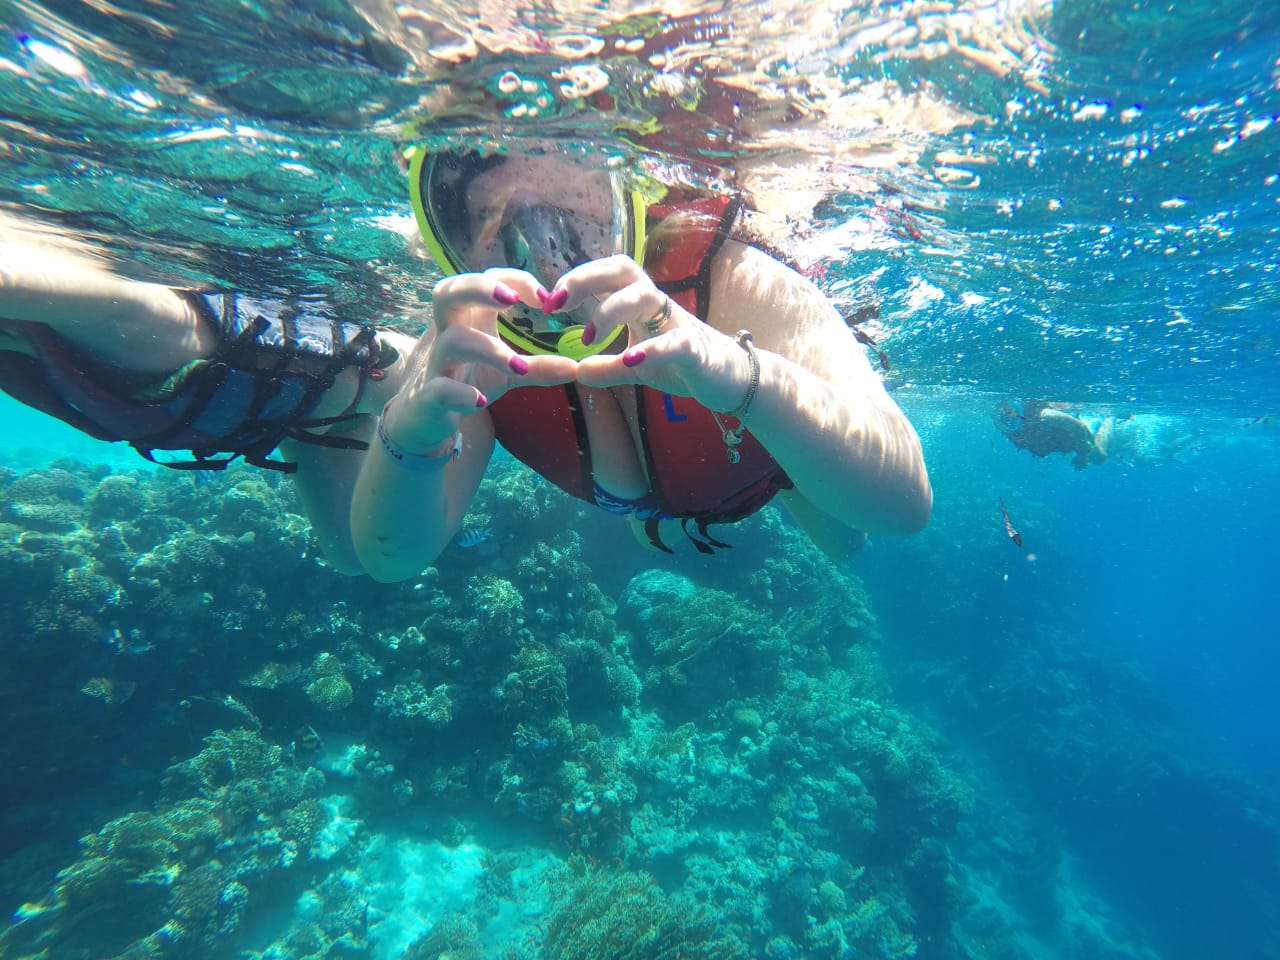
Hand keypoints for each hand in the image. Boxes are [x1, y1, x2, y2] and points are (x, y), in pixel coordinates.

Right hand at [387, 268, 576, 450]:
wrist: (425, 416)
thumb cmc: (467, 379)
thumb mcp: (506, 373)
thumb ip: (538, 366)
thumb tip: (577, 366)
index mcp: (468, 318)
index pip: (485, 280)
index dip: (514, 280)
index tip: (546, 298)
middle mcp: (448, 332)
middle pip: (448, 291)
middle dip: (479, 289)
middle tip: (512, 301)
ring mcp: (437, 363)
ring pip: (453, 341)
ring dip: (488, 350)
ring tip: (518, 366)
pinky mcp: (430, 395)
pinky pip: (441, 389)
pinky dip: (461, 394)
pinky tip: (481, 401)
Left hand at [550, 255, 753, 413]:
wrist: (731, 380)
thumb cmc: (683, 365)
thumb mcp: (637, 367)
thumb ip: (608, 367)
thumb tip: (577, 370)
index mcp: (643, 304)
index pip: (609, 273)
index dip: (578, 278)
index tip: (550, 301)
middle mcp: (659, 306)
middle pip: (624, 270)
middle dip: (587, 279)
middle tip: (556, 304)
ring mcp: (679, 325)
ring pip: (646, 296)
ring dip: (610, 311)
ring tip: (587, 338)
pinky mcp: (697, 351)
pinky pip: (675, 343)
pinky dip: (651, 350)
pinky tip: (629, 359)